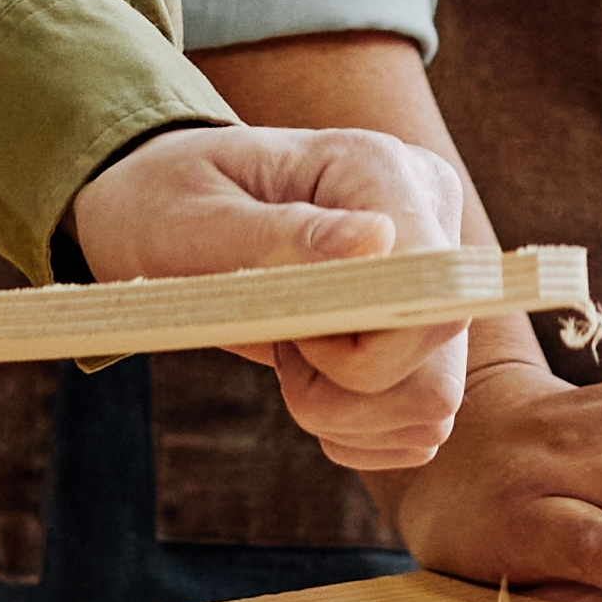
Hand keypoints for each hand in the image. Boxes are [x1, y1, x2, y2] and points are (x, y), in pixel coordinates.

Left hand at [68, 124, 480, 470]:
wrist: (164, 209)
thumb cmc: (166, 201)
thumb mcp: (196, 216)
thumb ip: (283, 234)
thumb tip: (375, 239)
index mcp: (382, 170)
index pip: (431, 295)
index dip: (361, 351)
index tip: (291, 333)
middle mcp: (428, 219)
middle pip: (438, 371)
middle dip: (344, 396)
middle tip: (281, 351)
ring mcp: (431, 279)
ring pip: (432, 405)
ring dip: (347, 417)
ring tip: (290, 359)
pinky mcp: (421, 331)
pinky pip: (419, 424)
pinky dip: (359, 432)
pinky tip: (312, 387)